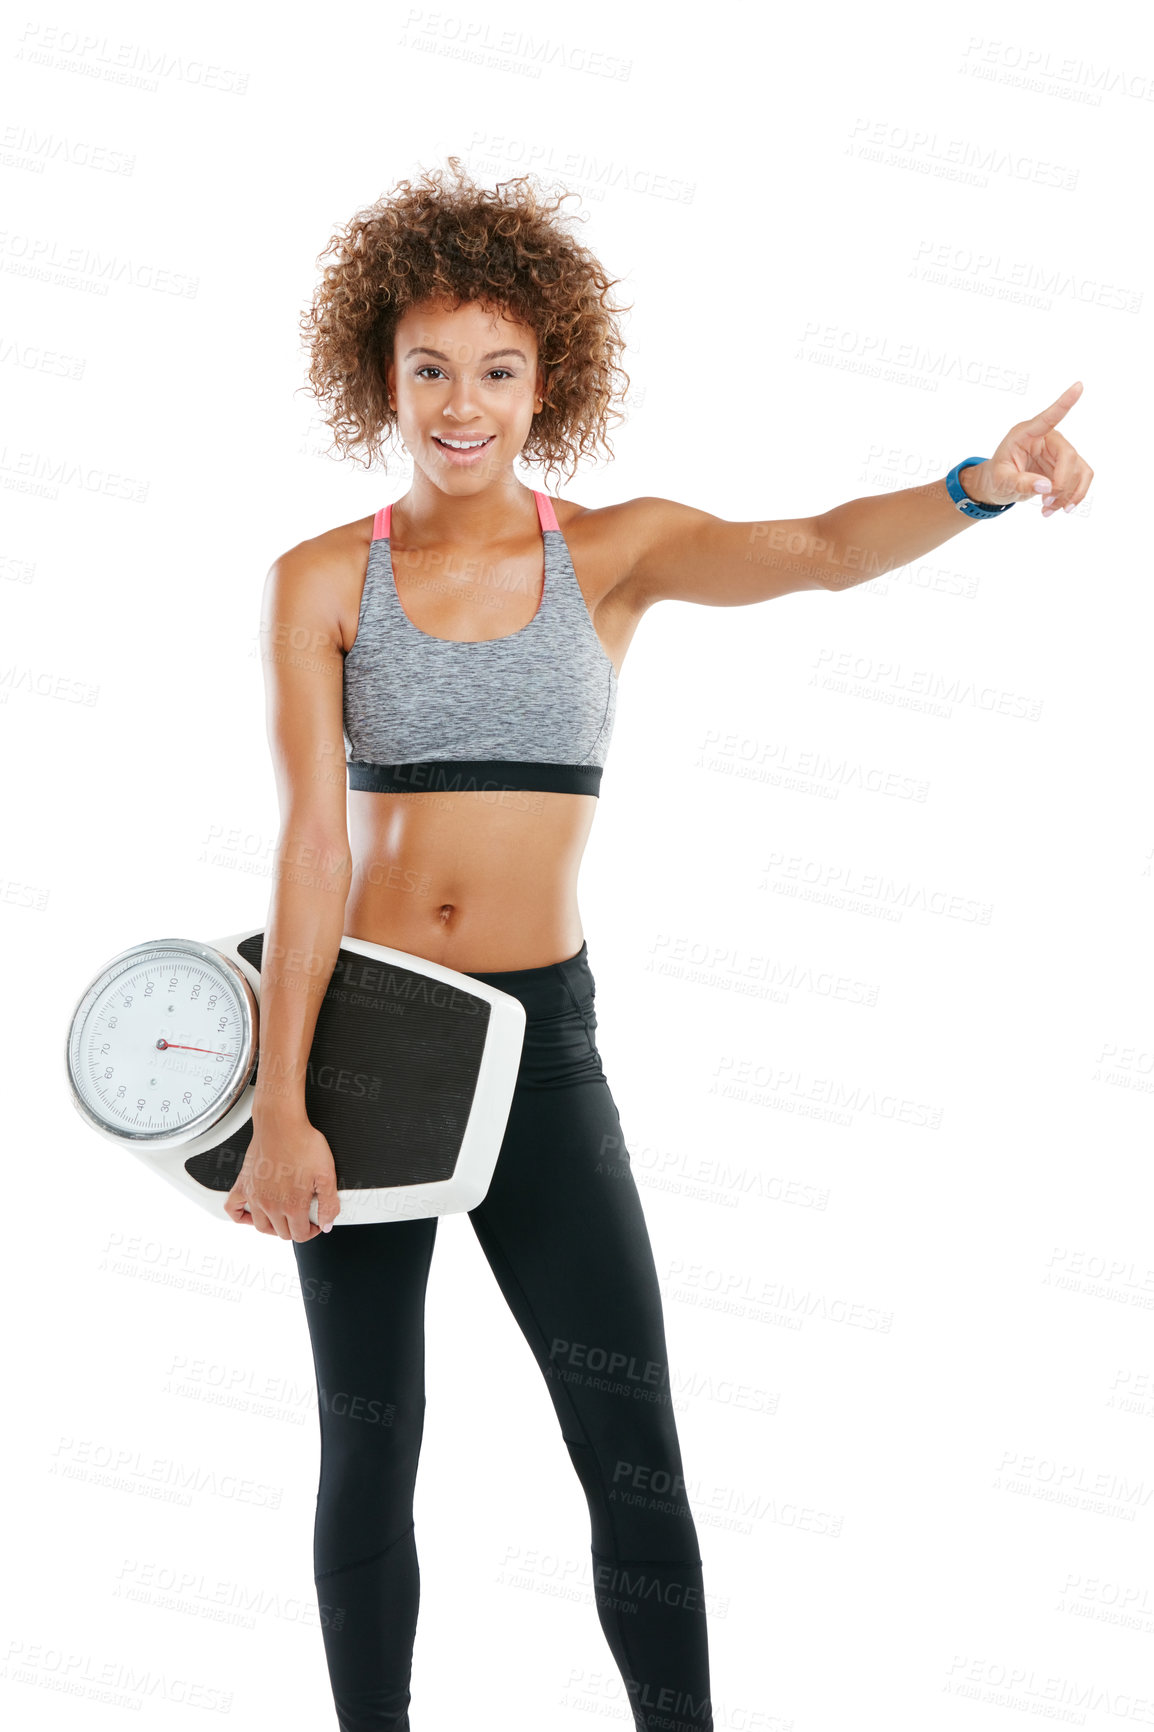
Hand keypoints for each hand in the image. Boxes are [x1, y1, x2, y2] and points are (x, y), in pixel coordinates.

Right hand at [224, 1117, 340, 1240]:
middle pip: (282, 1233)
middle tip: (304, 1216)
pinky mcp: (243, 1184)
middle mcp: (270, 1205)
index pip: (300, 1235)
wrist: (281, 1123)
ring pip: (261, 1227)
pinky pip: (233, 1209)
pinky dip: (241, 1216)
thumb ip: (329, 1203)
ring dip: (273, 1227)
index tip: (316, 1223)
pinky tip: (252, 1212)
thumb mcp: (327, 1174)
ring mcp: (254, 1196)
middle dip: (295, 1228)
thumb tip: (327, 1223)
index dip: (312, 1231)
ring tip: (284, 1217)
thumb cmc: (302, 1142)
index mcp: (292, 1205)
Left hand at [962, 381, 1093, 518]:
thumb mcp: (1001, 481)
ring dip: (1068, 494)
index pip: (1048, 417)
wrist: (998, 486)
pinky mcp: (1066, 465)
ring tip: (1048, 510)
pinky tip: (1060, 508)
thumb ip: (1021, 483)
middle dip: (1062, 483)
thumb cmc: (996, 478)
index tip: (1078, 386)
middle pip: (1069, 455)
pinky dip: (1075, 496)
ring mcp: (1059, 451)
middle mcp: (1047, 438)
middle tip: (1047, 503)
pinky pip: (1082, 478)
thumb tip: (1047, 488)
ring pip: (1079, 470)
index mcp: (1026, 434)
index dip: (1064, 403)